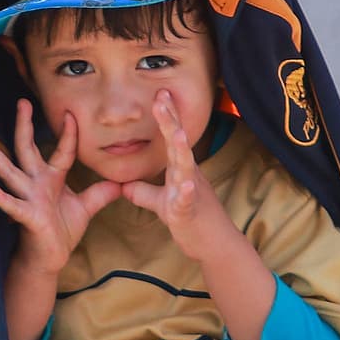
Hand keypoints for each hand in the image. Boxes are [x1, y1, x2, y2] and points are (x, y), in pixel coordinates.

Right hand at [0, 99, 120, 276]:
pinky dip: (1, 198)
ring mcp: (28, 198)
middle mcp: (36, 183)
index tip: (71, 113)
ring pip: (10, 173)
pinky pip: (13, 205)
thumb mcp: (85, 208)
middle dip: (24, 127)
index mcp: (52, 178)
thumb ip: (100, 193)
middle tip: (21, 103)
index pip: (62, 150)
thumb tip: (122, 183)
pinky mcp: (27, 216)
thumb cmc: (61, 231)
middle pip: (28, 149)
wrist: (50, 258)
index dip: (68, 133)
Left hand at [122, 91, 236, 260]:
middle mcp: (189, 176)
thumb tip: (124, 185)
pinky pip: (187, 202)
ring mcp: (191, 193)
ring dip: (181, 150)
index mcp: (181, 170)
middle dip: (170, 121)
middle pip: (178, 144)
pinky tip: (187, 185)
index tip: (159, 95)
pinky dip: (186, 193)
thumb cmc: (192, 221)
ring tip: (176, 133)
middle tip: (162, 97)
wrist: (215, 245)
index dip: (167, 117)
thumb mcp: (162, 204)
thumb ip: (144, 193)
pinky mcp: (189, 213)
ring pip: (186, 168)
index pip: (172, 139)